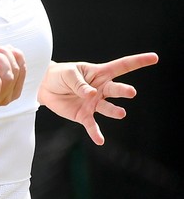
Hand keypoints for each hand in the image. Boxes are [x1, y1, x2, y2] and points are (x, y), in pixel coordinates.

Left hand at [38, 52, 158, 144]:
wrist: (44, 87)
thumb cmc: (59, 75)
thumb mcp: (68, 74)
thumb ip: (80, 83)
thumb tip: (91, 94)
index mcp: (99, 73)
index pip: (123, 66)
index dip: (139, 61)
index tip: (155, 58)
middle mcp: (100, 89)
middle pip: (116, 89)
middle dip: (123, 91)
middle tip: (131, 92)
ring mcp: (94, 103)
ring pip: (108, 108)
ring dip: (114, 111)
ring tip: (121, 113)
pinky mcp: (84, 115)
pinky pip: (92, 125)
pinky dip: (96, 133)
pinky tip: (100, 140)